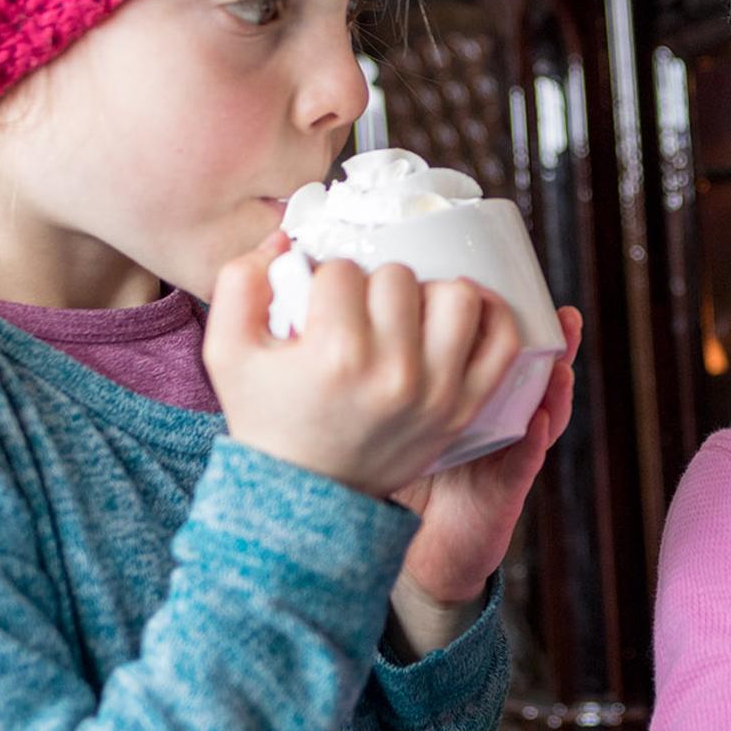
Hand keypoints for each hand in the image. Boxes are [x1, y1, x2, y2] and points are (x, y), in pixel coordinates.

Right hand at [203, 232, 526, 497]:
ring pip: (457, 295)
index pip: (341, 271)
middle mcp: (394, 372)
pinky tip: (459, 310)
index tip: (318, 306)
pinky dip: (491, 315)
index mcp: (335, 354)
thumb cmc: (267, 417)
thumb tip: (285, 238)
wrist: (307, 492)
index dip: (323, 279)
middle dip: (371, 285)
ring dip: (428, 294)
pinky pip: (504, 341)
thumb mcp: (227, 352)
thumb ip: (239, 282)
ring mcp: (437, 392)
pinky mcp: (464, 408)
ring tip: (404, 311)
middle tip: (357, 312)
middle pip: (398, 276)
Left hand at [391, 307, 582, 635]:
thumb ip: (388, 378)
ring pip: (544, 415)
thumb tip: (352, 322)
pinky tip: (541, 421)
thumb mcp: (399, 420)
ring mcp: (507, 456)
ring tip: (562, 365)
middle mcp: (501, 423)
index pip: (502, 355)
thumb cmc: (403, 480)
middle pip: (535, 377)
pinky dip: (536, 442)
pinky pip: (525, 463)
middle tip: (566, 317)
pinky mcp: (505, 493)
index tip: (524, 291)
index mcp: (475, 400)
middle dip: (555, 345)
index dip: (518, 325)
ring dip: (558, 388)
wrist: (418, 555)